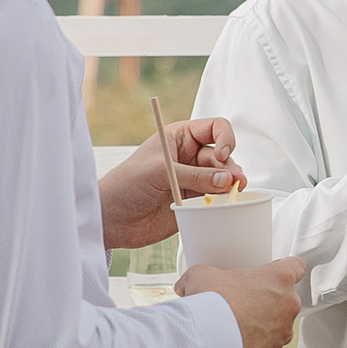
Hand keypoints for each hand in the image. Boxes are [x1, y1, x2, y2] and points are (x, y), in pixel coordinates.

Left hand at [101, 115, 244, 249]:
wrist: (113, 219)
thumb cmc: (127, 185)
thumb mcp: (160, 172)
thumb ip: (195, 176)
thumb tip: (228, 180)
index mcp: (180, 138)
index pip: (215, 128)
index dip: (225, 139)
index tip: (222, 155)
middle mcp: (190, 156)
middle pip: (223, 156)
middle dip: (230, 167)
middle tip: (234, 182)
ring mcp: (194, 179)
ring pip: (224, 177)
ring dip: (232, 184)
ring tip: (232, 193)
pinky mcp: (195, 201)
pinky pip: (218, 198)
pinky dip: (225, 201)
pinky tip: (225, 205)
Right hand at [181, 256, 304, 347]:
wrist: (205, 340)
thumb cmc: (210, 303)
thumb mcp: (201, 275)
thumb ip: (206, 274)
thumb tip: (188, 285)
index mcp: (279, 279)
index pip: (295, 267)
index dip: (283, 268)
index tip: (272, 272)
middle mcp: (288, 305)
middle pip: (285, 299)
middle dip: (267, 300)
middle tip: (243, 300)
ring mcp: (282, 332)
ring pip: (277, 325)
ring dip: (262, 324)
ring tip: (236, 324)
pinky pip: (266, 347)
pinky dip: (254, 345)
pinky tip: (234, 341)